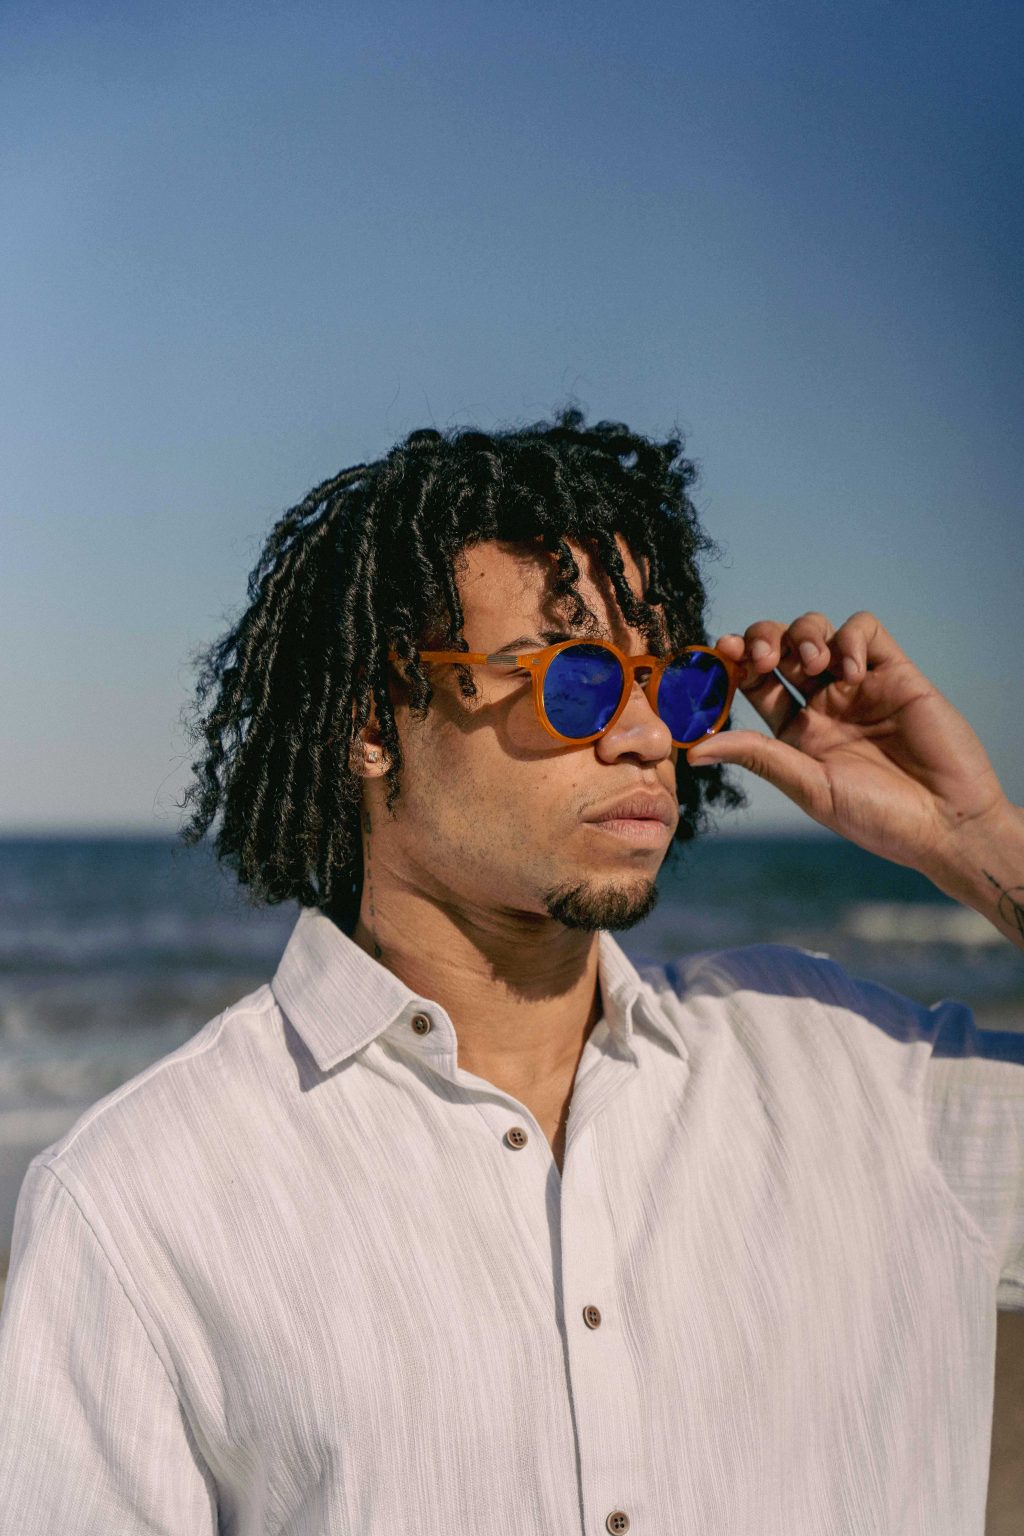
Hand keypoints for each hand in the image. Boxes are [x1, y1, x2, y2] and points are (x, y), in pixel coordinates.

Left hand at [686, 609, 1009, 877]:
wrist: (947, 822)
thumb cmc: (878, 818)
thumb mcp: (809, 786)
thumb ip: (758, 756)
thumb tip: (695, 749)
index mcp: (796, 733)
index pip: (754, 683)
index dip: (735, 664)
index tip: (723, 654)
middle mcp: (824, 705)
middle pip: (779, 648)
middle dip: (764, 639)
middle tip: (763, 657)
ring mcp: (859, 686)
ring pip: (817, 631)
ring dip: (804, 634)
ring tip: (813, 663)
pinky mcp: (895, 673)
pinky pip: (865, 630)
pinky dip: (850, 637)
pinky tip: (850, 669)